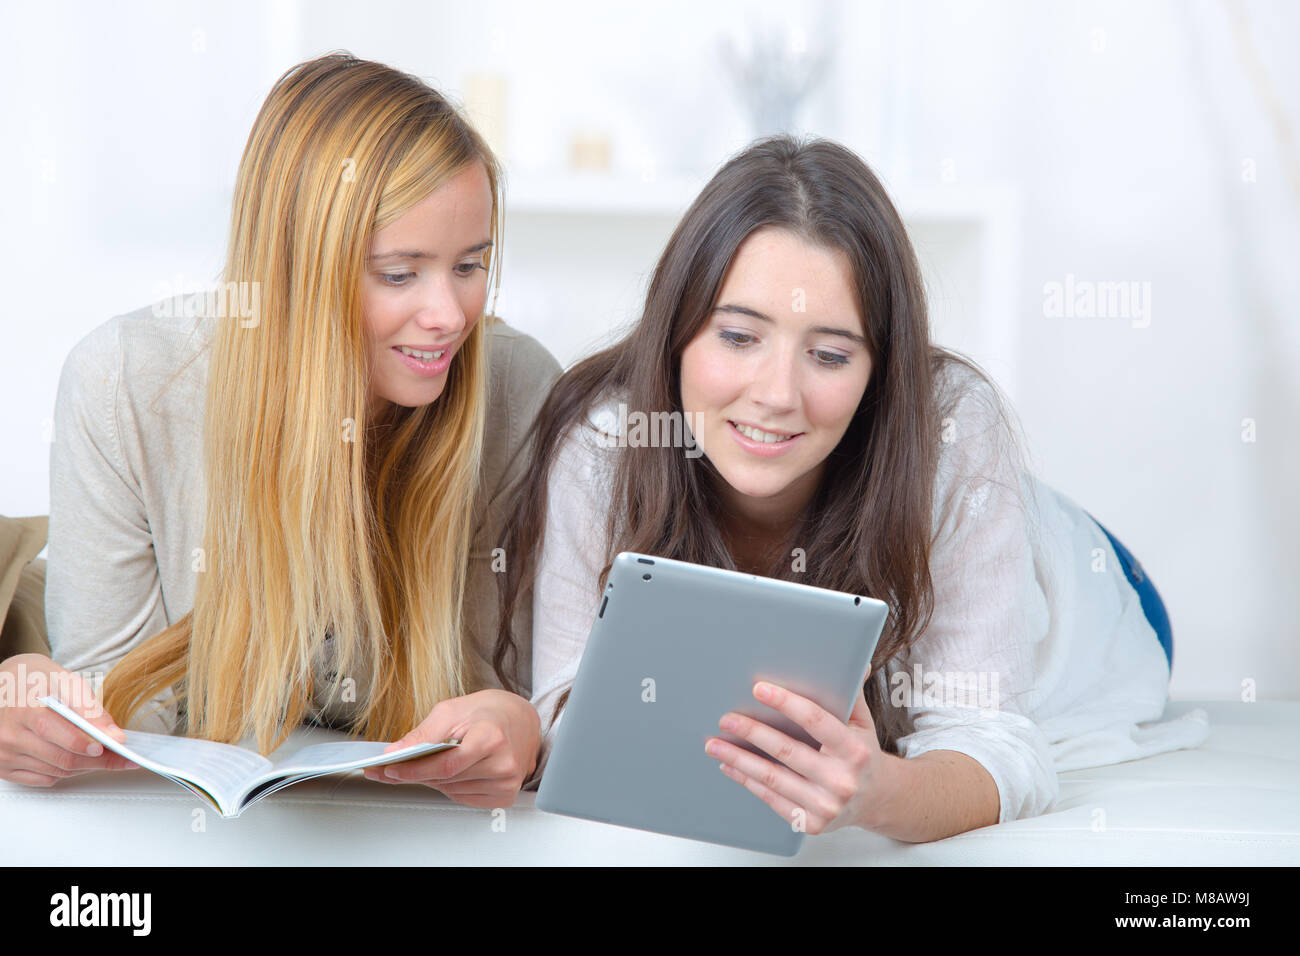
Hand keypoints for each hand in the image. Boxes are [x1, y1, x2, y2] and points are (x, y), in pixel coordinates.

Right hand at [0, 653, 138, 785]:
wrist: (5, 685)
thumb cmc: (36, 680)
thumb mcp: (66, 682)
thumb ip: (90, 708)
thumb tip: (113, 735)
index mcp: (23, 710)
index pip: (59, 734)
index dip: (87, 743)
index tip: (113, 746)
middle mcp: (10, 735)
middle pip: (61, 758)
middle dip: (97, 760)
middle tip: (121, 756)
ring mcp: (5, 754)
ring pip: (56, 772)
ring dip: (84, 766)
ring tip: (103, 755)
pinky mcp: (4, 767)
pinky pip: (44, 779)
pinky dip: (66, 772)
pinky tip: (78, 759)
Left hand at [362, 689, 540, 808]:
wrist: (520, 719)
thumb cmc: (488, 712)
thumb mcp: (452, 710)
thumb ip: (423, 733)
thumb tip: (396, 752)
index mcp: (491, 737)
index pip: (446, 764)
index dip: (414, 770)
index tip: (390, 769)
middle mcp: (503, 763)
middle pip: (446, 779)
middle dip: (415, 774)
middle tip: (391, 768)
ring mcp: (506, 782)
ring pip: (451, 790)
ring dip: (433, 780)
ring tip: (428, 763)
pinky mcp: (505, 795)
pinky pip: (464, 798)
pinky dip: (450, 786)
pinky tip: (453, 770)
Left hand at [704, 671, 897, 833]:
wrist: (876, 800)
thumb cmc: (862, 754)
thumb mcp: (862, 723)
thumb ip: (851, 695)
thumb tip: (854, 662)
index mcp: (854, 750)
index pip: (816, 721)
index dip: (786, 703)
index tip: (759, 690)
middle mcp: (841, 780)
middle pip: (787, 751)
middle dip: (752, 732)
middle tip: (726, 719)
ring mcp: (825, 805)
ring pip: (772, 778)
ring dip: (738, 759)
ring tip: (714, 744)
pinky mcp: (810, 823)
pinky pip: (771, 799)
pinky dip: (746, 780)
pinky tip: (730, 767)